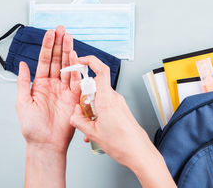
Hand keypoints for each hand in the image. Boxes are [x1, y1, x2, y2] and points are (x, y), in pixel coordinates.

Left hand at [16, 25, 80, 153]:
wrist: (46, 143)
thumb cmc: (32, 127)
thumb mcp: (22, 102)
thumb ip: (23, 82)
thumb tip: (23, 65)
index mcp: (40, 84)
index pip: (45, 60)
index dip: (47, 46)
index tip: (50, 33)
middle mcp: (53, 84)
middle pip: (58, 60)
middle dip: (60, 44)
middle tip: (62, 30)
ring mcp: (65, 90)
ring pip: (68, 67)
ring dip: (69, 52)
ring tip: (69, 38)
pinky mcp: (74, 97)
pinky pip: (76, 81)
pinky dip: (76, 69)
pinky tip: (75, 57)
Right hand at [70, 56, 176, 187]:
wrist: (139, 152)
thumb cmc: (122, 143)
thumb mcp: (92, 133)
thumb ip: (78, 120)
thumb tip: (73, 113)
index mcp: (107, 99)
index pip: (101, 70)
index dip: (90, 61)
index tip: (79, 61)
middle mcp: (114, 98)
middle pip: (95, 87)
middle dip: (84, 97)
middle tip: (81, 111)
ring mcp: (118, 103)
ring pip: (99, 98)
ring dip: (90, 108)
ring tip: (89, 126)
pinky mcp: (120, 109)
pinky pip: (105, 105)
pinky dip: (97, 114)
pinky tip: (95, 128)